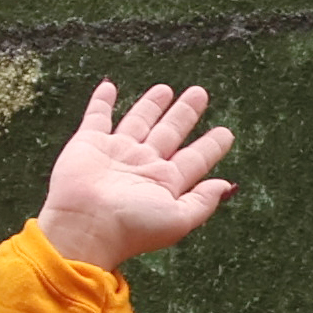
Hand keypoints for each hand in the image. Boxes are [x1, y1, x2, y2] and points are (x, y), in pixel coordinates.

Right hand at [37, 80, 235, 270]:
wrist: (86, 224)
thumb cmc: (132, 227)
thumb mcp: (178, 220)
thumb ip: (203, 202)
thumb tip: (226, 186)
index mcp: (165, 182)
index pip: (194, 159)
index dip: (211, 145)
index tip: (226, 132)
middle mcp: (143, 165)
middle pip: (170, 132)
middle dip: (185, 113)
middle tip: (200, 93)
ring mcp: (117, 152)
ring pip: (139, 120)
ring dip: (151, 105)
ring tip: (167, 90)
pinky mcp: (89, 142)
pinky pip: (97, 116)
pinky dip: (101, 101)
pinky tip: (109, 86)